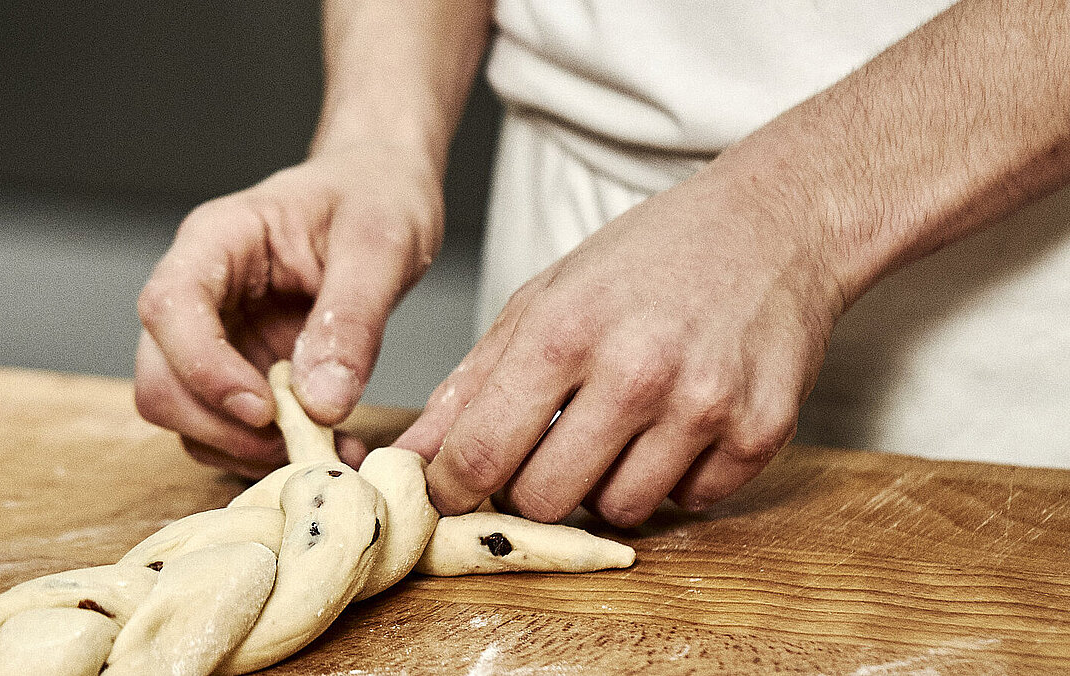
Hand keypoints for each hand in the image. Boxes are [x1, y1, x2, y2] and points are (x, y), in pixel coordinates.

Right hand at [135, 144, 442, 477]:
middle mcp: (202, 294)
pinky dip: (270, 453)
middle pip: (160, 378)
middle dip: (220, 426)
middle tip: (301, 445)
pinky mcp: (243, 372)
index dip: (203, 368)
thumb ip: (351, 319)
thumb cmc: (376, 196)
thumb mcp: (381, 246)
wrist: (383, 193)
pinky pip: (229, 429)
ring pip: (186, 415)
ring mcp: (216, 338)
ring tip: (329, 452)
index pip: (169, 308)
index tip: (264, 409)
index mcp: (217, 242)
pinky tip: (331, 446)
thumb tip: (320, 404)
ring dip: (246, 450)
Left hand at [398, 169, 845, 525]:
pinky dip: (675, 478)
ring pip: (619, 511)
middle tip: (547, 450)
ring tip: (622, 428)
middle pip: (544, 499)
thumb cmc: (650, 258)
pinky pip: (691, 501)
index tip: (451, 489)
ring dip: (607, 484)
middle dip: (531, 487)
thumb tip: (413, 454)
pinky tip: (679, 424)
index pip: (480, 453)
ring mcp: (703, 407)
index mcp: (565, 330)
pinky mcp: (759, 433)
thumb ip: (474, 380)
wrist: (775, 227)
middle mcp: (636, 372)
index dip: (452, 487)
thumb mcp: (547, 296)